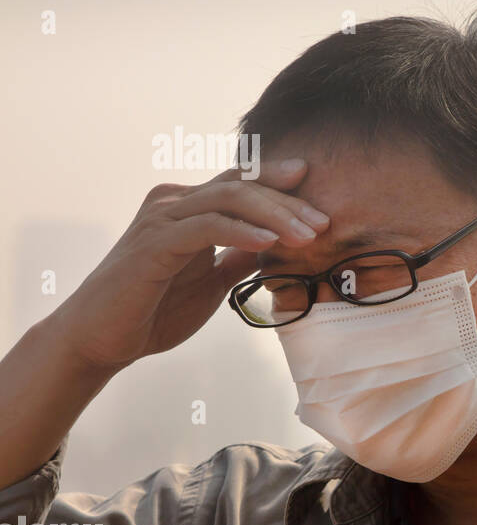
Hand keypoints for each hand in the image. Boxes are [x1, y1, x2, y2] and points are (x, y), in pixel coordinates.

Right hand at [50, 158, 329, 371]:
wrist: (104, 339)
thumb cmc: (155, 309)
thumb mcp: (212, 281)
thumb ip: (239, 258)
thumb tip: (277, 245)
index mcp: (189, 207)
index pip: (243, 185)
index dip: (283, 187)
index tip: (322, 200)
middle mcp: (173, 203)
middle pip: (242, 186)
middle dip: (288, 203)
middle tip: (324, 223)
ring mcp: (161, 219)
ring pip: (228, 200)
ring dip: (273, 215)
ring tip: (308, 236)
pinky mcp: (153, 243)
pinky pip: (205, 227)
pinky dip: (240, 232)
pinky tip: (268, 243)